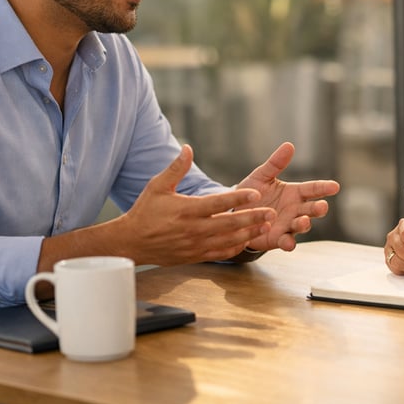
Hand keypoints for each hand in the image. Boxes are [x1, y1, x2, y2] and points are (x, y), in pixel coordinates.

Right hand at [107, 145, 275, 265]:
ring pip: (228, 240)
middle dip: (253, 218)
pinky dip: (235, 247)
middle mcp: (194, 229)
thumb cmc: (145, 212)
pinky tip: (246, 240)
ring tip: (266, 226)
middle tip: (271, 212)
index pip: (218, 203)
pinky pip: (220, 252)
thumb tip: (188, 148)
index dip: (238, 197)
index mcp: (187, 210)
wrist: (131, 243)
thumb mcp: (157, 186)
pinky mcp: (195, 255)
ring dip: (249, 233)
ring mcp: (196, 244)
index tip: (256, 193)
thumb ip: (175, 168)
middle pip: (229, 223)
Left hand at [235, 141, 340, 251]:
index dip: (324, 187)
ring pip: (302, 226)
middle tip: (322, 207)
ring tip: (304, 221)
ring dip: (304, 224)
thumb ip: (275, 163)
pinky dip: (288, 243)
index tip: (335, 186)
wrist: (235, 214)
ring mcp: (288, 225)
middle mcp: (295, 210)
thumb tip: (289, 145)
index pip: (313, 189)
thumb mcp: (261, 176)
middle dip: (318, 209)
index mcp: (294, 193)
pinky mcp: (278, 239)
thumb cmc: (252, 194)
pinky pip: (287, 242)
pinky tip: (288, 243)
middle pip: (311, 209)